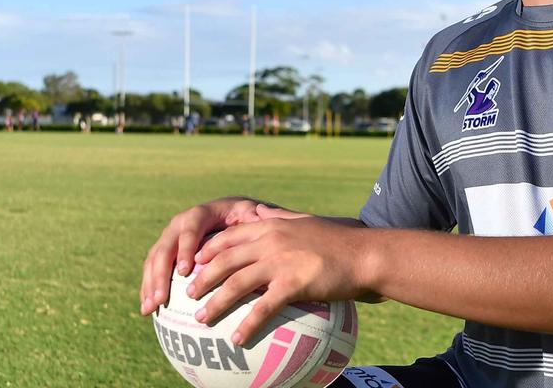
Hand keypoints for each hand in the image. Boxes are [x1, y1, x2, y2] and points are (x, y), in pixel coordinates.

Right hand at [140, 197, 267, 315]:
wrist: (230, 216)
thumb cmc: (244, 217)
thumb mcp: (250, 213)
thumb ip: (254, 216)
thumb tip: (258, 219)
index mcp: (200, 214)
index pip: (190, 229)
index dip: (185, 249)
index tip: (184, 271)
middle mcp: (179, 224)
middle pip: (165, 247)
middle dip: (160, 273)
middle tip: (162, 298)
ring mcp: (169, 238)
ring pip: (154, 260)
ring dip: (150, 284)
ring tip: (151, 308)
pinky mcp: (165, 252)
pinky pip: (152, 269)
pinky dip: (148, 288)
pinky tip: (148, 310)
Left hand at [185, 217, 371, 344]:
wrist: (364, 254)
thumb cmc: (339, 240)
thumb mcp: (305, 220)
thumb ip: (280, 217)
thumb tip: (261, 212)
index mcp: (271, 226)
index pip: (229, 236)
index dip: (208, 250)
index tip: (193, 264)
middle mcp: (270, 241)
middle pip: (225, 261)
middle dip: (202, 278)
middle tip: (187, 295)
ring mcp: (280, 262)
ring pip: (236, 283)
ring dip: (215, 303)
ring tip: (200, 319)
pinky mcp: (293, 283)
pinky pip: (263, 308)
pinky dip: (247, 325)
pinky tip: (237, 339)